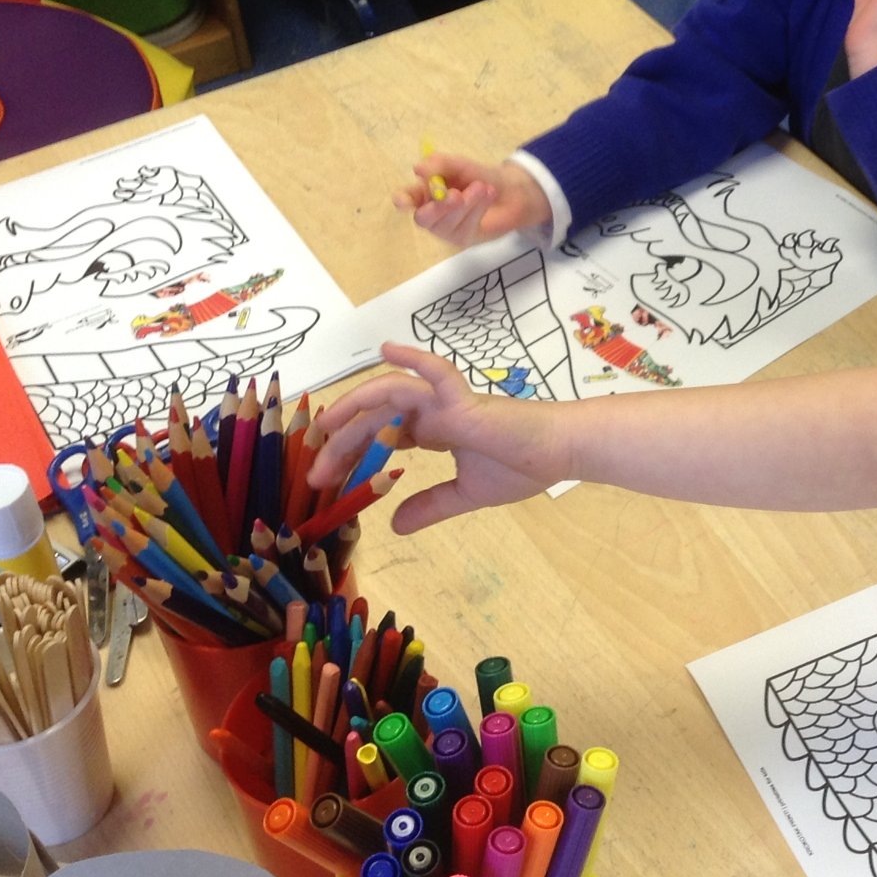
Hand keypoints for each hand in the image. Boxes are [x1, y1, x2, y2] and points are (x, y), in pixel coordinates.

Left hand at [309, 343, 566, 530]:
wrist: (562, 453)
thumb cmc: (523, 466)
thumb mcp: (466, 494)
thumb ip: (430, 506)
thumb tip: (394, 526)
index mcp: (434, 429)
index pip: (380, 434)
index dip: (351, 452)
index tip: (325, 480)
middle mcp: (433, 410)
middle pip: (374, 418)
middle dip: (341, 442)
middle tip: (315, 473)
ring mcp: (446, 400)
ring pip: (390, 395)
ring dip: (355, 407)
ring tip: (325, 427)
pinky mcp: (464, 399)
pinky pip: (436, 372)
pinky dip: (413, 358)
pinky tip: (387, 350)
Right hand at [393, 154, 550, 248]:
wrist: (511, 191)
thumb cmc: (479, 176)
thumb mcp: (460, 164)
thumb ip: (440, 164)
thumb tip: (418, 169)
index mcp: (424, 192)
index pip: (406, 198)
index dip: (402, 200)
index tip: (403, 201)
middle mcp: (430, 212)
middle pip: (423, 218)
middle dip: (439, 207)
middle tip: (457, 196)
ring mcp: (445, 229)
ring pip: (445, 224)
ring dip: (466, 204)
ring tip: (482, 188)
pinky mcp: (462, 238)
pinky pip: (463, 228)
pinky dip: (476, 210)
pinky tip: (487, 196)